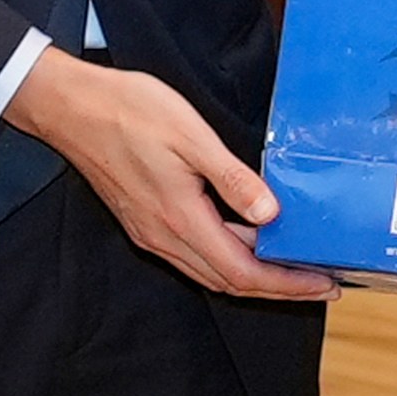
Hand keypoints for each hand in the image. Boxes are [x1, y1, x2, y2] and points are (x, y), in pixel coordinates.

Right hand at [5, 47, 336, 302]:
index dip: (287, 285)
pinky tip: (246, 234)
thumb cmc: (130, 112)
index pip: (244, 273)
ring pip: (211, 269)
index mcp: (180, 220)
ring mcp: (151, 231)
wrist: (71, 108)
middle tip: (320, 281)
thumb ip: (233, 179)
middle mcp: (164, 237)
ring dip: (253, 273)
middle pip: (230, 281)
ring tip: (292, 262)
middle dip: (279, 287)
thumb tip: (271, 214)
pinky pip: (194, 253)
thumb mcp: (192, 136)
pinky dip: (227, 254)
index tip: (324, 285)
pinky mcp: (145, 219)